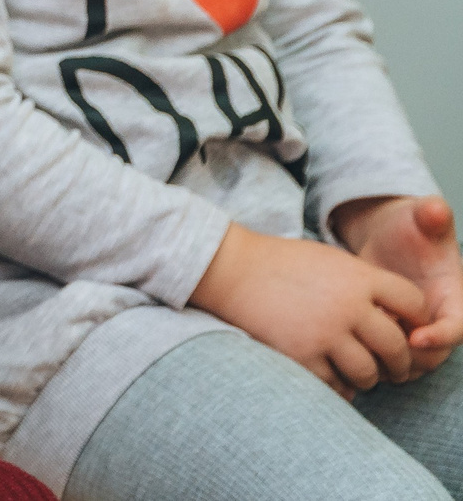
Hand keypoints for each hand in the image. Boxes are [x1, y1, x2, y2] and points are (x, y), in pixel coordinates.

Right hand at [192, 223, 425, 396]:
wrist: (230, 268)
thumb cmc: (281, 263)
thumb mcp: (331, 261)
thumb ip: (365, 284)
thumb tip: (397, 317)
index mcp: (359, 278)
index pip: (414, 303)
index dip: (417, 320)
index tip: (408, 330)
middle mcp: (348, 306)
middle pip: (396, 345)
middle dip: (399, 363)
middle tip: (395, 369)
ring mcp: (324, 332)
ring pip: (368, 372)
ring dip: (369, 379)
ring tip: (361, 376)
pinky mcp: (301, 354)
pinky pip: (334, 384)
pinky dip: (338, 387)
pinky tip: (334, 380)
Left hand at [337, 196, 462, 371]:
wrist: (385, 235)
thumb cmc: (409, 226)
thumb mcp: (420, 217)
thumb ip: (431, 214)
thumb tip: (436, 207)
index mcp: (456, 298)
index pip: (460, 327)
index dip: (442, 337)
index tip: (416, 337)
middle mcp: (440, 320)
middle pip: (434, 357)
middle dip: (410, 358)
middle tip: (377, 345)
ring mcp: (417, 331)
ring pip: (409, 364)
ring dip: (387, 362)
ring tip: (359, 342)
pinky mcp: (393, 335)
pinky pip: (387, 359)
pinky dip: (370, 357)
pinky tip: (348, 339)